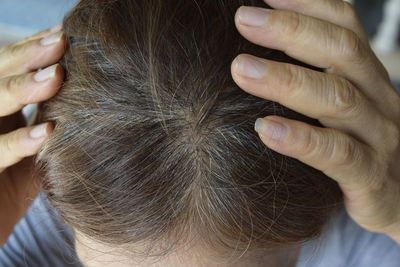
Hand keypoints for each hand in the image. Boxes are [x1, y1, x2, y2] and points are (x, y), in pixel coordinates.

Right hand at [0, 25, 64, 245]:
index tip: (64, 36)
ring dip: (20, 89)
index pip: (8, 70)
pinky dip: (18, 142)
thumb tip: (85, 99)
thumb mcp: (31, 153)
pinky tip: (46, 132)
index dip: (32, 51)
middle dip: (26, 57)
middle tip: (60, 42)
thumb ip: (49, 126)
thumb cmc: (10, 189)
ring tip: (55, 77)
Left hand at [231, 0, 399, 243]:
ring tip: (241, 69)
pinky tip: (264, 129)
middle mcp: (376, 99)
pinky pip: (338, 155)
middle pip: (341, 52)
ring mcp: (378, 137)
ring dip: (287, 80)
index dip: (308, 5)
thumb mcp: (343, 106)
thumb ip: (315, 80)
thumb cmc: (360, 145)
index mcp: (366, 77)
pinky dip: (301, 139)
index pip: (344, 27)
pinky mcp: (371, 178)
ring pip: (338, 99)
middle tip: (243, 18)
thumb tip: (257, 56)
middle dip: (291, 30)